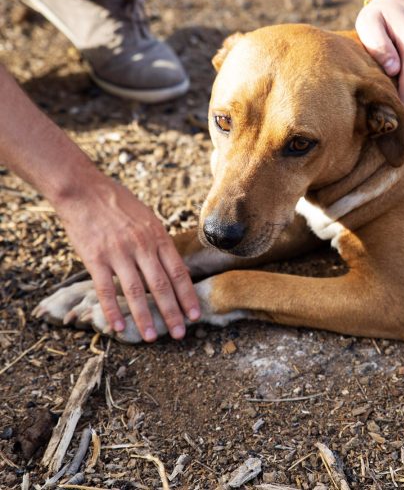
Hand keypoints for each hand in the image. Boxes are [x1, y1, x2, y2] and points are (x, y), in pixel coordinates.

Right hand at [55, 173, 200, 341]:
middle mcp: (142, 246)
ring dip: (144, 317)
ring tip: (151, 337)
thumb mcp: (149, 218)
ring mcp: (118, 253)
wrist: (84, 190)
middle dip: (172, 312)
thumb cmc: (120, 204)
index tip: (195, 315)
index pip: (178, 271)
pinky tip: (118, 327)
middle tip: (179, 334)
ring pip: (136, 291)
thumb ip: (160, 243)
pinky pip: (105, 289)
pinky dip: (113, 310)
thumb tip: (175, 268)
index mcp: (158, 236)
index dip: (187, 295)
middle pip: (161, 285)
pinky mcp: (95, 258)